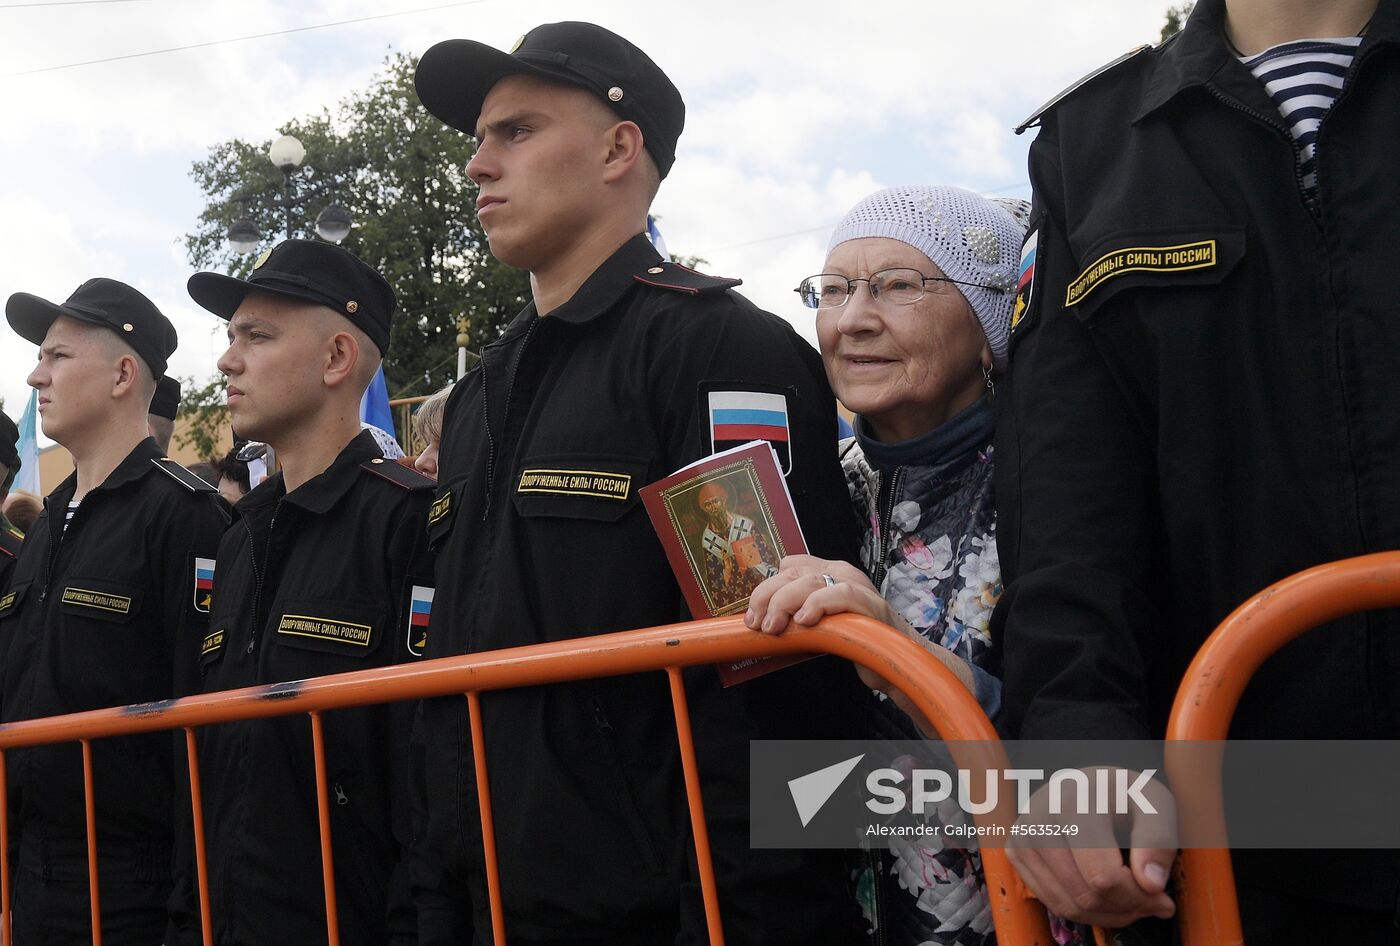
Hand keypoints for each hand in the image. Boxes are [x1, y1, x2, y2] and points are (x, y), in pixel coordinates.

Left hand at [744, 555, 891, 634]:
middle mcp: (841, 571)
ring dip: (785, 604)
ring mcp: (856, 584)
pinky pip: (840, 593)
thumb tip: (760, 624)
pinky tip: (805, 622)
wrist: (895, 661)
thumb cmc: (854, 642)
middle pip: (793, 573)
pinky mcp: (870, 603)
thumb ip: (795, 616)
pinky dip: (818, 605)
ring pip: (811, 581)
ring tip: (774, 628)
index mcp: (827, 572)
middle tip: (757, 625)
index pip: (789, 565)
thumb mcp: (818, 624)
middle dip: (768, 597)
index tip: (753, 616)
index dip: (766, 588)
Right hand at [1007, 769, 1176, 927]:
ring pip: (1068, 907)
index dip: (1139, 897)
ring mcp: (1021, 837)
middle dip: (1127, 908)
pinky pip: (1053, 903)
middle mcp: (1037, 820)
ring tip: (1132, 898)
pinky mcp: (1015, 852)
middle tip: (1153, 901)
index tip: (1163, 896)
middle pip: (1085, 896)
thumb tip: (1150, 884)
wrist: (1086, 782)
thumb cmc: (1124, 794)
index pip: (1103, 878)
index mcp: (1071, 804)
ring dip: (1108, 914)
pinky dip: (1086, 910)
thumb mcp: (1155, 804)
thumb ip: (1158, 839)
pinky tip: (1106, 895)